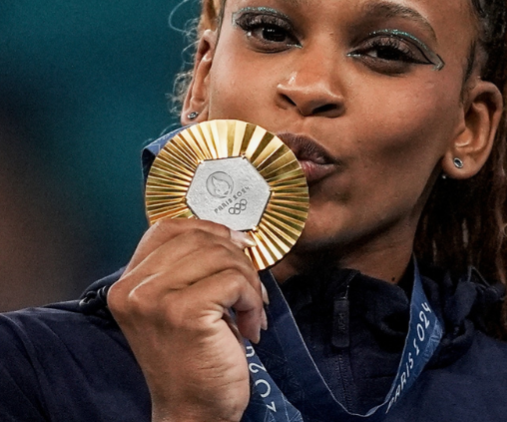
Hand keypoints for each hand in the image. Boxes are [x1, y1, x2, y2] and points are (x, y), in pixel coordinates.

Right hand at [107, 218, 266, 421]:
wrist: (192, 412)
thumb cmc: (192, 356)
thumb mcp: (178, 303)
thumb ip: (190, 266)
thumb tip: (234, 234)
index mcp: (128, 283)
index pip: (168, 228)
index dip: (207, 229)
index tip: (234, 244)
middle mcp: (134, 289)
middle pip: (200, 238)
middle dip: (236, 258)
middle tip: (249, 287)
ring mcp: (155, 300)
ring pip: (222, 256)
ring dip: (249, 281)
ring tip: (251, 309)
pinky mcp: (183, 313)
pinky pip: (234, 281)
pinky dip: (253, 300)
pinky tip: (250, 325)